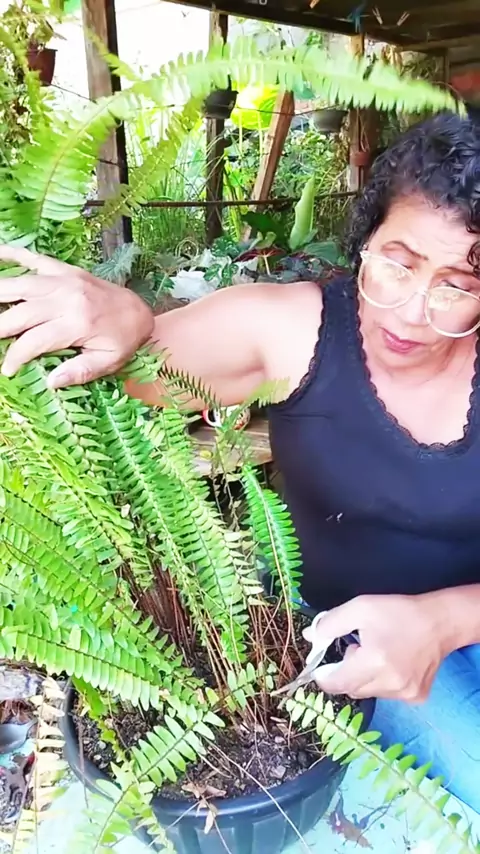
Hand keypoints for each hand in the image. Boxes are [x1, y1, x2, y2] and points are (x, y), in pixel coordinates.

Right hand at [0, 245, 154, 387]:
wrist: (140, 310)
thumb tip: (49, 382)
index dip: (15, 356)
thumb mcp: (108, 362)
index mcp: (77, 324)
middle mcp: (66, 299)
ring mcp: (63, 280)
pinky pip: (33, 258)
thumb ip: (80, 373)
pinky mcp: (64, 269)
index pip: (33, 341)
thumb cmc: (122, 340)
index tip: (7, 369)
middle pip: (19, 312)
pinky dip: (11, 254)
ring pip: (19, 284)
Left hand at [310, 594, 448, 702]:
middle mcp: (389, 683)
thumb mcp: (360, 608)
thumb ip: (330, 623)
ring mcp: (404, 694)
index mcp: (373, 662)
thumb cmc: (398, 612)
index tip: (323, 665)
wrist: (440, 622)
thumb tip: (310, 637)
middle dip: (346, 672)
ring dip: (365, 677)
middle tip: (357, 648)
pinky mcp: (416, 697)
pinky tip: (394, 664)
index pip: (335, 684)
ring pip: (368, 692)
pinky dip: (383, 682)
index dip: (324, 675)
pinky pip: (388, 695)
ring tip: (378, 653)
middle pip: (350, 689)